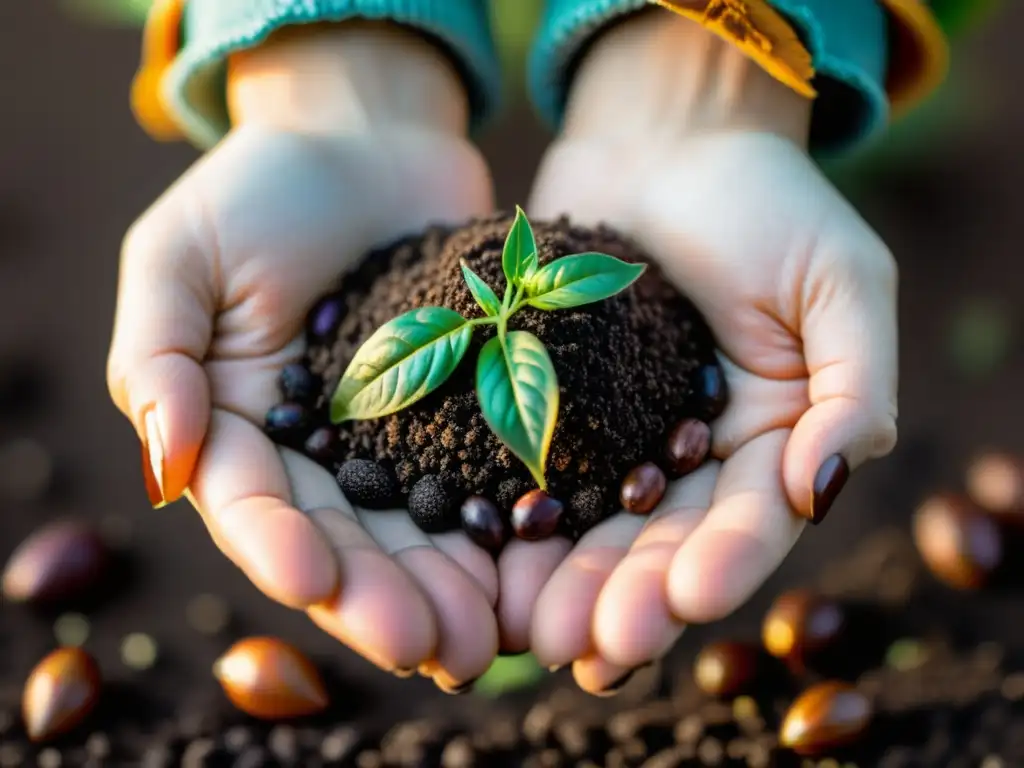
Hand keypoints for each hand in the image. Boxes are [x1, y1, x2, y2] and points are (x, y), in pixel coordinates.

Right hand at [106, 23, 498, 688]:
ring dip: (451, 589)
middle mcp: (322, 455)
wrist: (367, 140)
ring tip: (489, 641)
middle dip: (384, 599)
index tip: (313, 580)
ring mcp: (400, 440)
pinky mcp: (470, 412)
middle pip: (349, 542)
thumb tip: (165, 464)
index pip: (253, 506)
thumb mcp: (181, 257)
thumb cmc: (259, 189)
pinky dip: (509, 525)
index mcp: (241, 431)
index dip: (279, 547)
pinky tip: (539, 565)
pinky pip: (488, 476)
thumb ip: (158, 357)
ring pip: (422, 531)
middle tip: (431, 650)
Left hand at [498, 11, 897, 691]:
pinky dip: (508, 518)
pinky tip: (481, 559)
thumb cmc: (767, 202)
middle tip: (589, 643)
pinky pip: (527, 470)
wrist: (665, 143)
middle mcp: (691, 458)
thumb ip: (853, 384)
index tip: (691, 594)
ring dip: (564, 581)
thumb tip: (825, 485)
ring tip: (531, 630)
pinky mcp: (545, 409)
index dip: (727, 562)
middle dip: (629, 596)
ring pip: (590, 528)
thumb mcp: (841, 281)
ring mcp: (613, 440)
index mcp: (770, 441)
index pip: (753, 518)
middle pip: (662, 543)